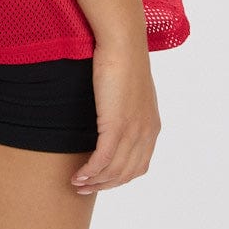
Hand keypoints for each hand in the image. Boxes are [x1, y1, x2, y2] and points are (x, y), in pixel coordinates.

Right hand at [71, 39, 161, 194]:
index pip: (138, 166)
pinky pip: (102, 159)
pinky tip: (78, 174)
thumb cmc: (124, 56)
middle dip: (105, 185)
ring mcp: (132, 131)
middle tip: (84, 187)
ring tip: (76, 183)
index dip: (118, 178)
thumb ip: (128, 105)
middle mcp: (146, 133)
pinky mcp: (116, 125)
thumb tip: (116, 110)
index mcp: (152, 126)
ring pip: (113, 170)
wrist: (123, 42)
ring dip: (94, 181)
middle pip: (126, 173)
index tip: (100, 179)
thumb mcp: (131, 88)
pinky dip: (90, 171)